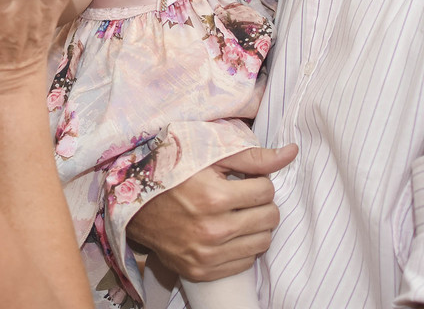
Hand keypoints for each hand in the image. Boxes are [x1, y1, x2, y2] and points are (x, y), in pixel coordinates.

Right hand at [127, 144, 297, 280]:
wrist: (132, 206)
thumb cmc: (170, 173)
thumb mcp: (207, 155)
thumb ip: (252, 155)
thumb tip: (291, 153)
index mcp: (213, 197)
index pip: (266, 190)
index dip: (259, 180)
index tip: (244, 180)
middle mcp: (211, 230)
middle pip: (269, 217)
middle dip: (262, 203)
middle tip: (244, 197)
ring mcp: (206, 254)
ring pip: (262, 242)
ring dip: (256, 226)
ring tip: (238, 214)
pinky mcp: (201, 271)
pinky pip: (245, 263)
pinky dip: (242, 247)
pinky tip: (228, 233)